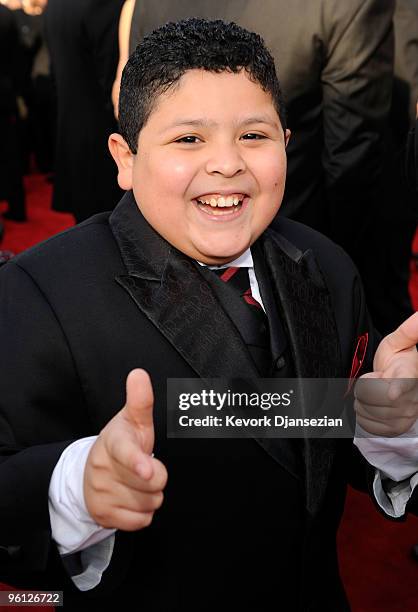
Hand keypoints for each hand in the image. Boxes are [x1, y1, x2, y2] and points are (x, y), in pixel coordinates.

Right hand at [84, 369, 167, 529]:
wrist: (90, 474)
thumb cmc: (121, 444)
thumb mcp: (130, 420)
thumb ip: (140, 400)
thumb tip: (139, 374)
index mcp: (113, 442)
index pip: (126, 452)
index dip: (138, 462)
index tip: (147, 468)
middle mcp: (103, 468)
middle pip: (151, 482)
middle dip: (156, 477)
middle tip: (145, 467)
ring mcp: (101, 493)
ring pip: (148, 503)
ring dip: (150, 496)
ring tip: (137, 483)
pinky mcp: (103, 515)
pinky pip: (140, 521)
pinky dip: (142, 513)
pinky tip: (132, 499)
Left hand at [355, 312, 417, 435]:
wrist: (400, 384)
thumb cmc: (398, 360)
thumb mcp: (399, 342)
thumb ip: (409, 331)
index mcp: (410, 375)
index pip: (404, 384)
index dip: (397, 389)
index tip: (391, 392)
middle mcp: (411, 399)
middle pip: (370, 396)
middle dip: (364, 387)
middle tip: (375, 380)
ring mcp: (405, 416)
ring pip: (366, 411)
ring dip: (363, 402)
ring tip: (374, 393)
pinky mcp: (396, 429)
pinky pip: (367, 425)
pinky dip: (364, 417)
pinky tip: (373, 407)